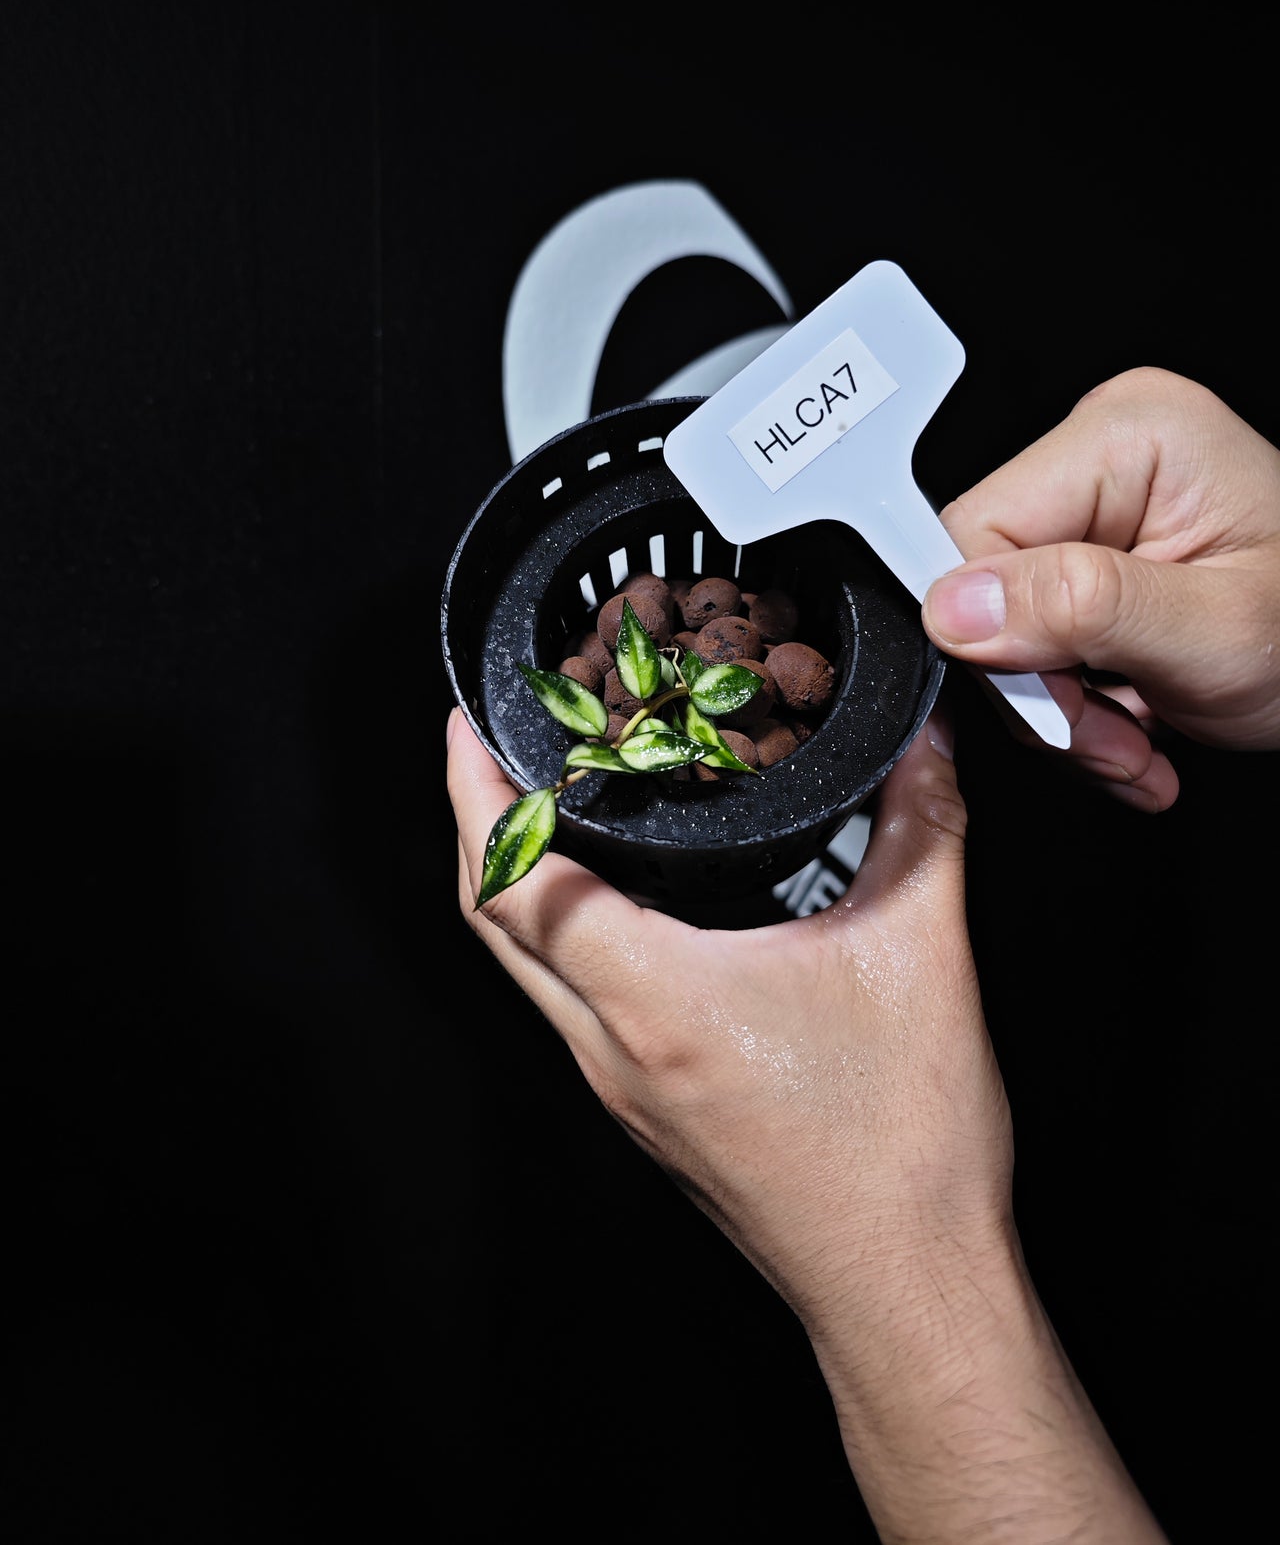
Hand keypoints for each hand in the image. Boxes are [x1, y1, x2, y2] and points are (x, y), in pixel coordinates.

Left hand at [445, 705, 1167, 1539]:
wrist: (904, 1289)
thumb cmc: (902, 1150)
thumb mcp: (923, 960)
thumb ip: (923, 827)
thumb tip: (924, 740)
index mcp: (655, 1001)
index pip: (515, 882)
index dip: (476, 792)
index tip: (469, 724)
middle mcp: (612, 1049)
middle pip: (493, 924)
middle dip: (475, 823)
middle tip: (486, 745)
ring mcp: (620, 1090)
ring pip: (527, 970)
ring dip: (514, 883)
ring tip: (546, 806)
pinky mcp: (647, 1113)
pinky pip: (570, 1006)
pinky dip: (561, 937)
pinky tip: (615, 906)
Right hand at [922, 367, 1279, 811]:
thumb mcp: (1213, 632)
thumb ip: (1080, 609)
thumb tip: (954, 604)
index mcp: (1127, 434)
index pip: (976, 531)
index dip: (991, 635)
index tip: (1053, 707)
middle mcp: (1104, 456)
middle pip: (983, 585)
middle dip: (1039, 686)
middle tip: (1109, 739)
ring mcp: (1098, 509)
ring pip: (1002, 628)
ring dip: (1061, 712)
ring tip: (1134, 741)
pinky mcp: (1095, 561)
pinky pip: (1034, 640)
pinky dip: (1075, 706)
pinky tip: (1131, 726)